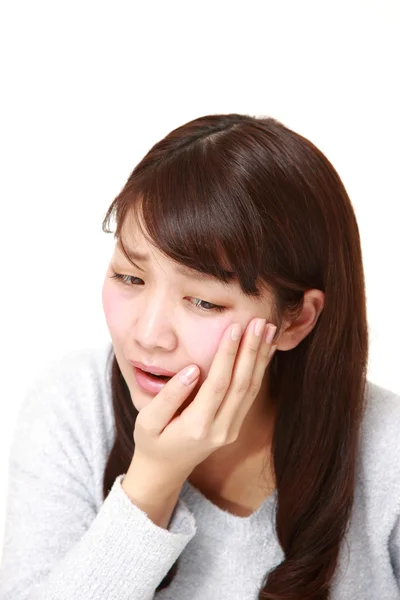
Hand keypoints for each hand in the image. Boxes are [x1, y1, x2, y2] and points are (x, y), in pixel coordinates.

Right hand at [131, 318, 277, 485]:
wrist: (165, 469)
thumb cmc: (152, 441)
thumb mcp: (147, 421)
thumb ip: (169, 397)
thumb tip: (192, 369)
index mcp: (197, 427)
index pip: (218, 384)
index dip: (228, 355)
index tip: (235, 328)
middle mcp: (221, 429)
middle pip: (242, 384)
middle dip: (252, 350)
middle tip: (260, 322)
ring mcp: (231, 429)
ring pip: (252, 389)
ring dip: (261, 358)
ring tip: (269, 330)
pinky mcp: (235, 425)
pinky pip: (251, 395)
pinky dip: (260, 370)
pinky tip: (265, 350)